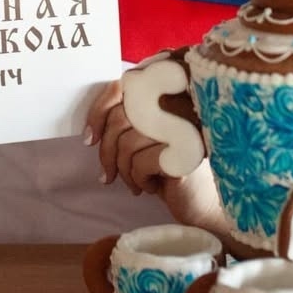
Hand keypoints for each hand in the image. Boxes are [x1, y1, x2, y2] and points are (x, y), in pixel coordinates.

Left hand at [84, 78, 224, 231]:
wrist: (203, 204)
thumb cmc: (169, 169)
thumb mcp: (145, 139)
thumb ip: (127, 121)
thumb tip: (92, 128)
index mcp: (166, 94)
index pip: (121, 88)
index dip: (98, 113)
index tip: (90, 139)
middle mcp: (178, 104)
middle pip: (119, 119)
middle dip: (107, 152)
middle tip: (109, 175)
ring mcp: (184, 128)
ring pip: (127, 144)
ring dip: (125, 170)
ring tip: (137, 182)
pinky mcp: (185, 154)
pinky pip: (141, 163)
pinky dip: (139, 180)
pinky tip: (152, 187)